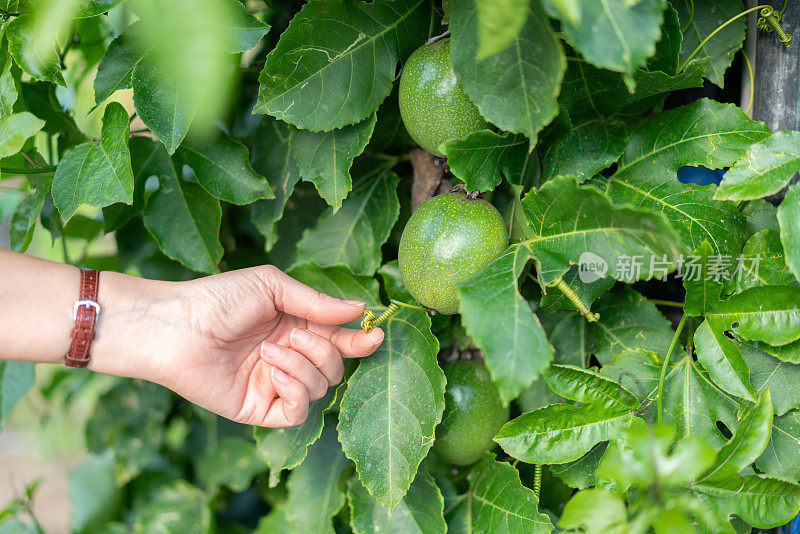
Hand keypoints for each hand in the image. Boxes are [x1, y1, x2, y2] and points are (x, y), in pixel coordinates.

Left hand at [140, 266, 383, 426]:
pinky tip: (275, 373)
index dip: (360, 339)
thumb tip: (359, 309)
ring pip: (321, 387)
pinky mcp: (260, 408)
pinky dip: (296, 391)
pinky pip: (298, 411)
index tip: (376, 334)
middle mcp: (290, 357)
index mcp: (295, 327)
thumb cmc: (219, 299)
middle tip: (296, 336)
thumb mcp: (272, 286)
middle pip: (335, 366)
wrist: (176, 327)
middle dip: (325, 352)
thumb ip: (316, 301)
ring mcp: (275, 384)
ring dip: (303, 367)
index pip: (339, 339)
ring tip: (269, 352)